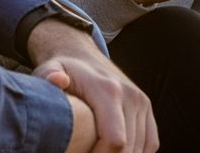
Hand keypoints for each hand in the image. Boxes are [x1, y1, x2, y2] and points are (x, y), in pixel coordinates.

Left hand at [29, 19, 157, 152]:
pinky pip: (150, 143)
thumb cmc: (63, 71)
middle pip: (128, 149)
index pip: (115, 141)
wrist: (82, 57)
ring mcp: (142, 102)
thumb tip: (57, 80)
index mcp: (109, 91)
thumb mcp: (50, 69)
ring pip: (139, 149)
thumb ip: (49, 75)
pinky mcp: (147, 109)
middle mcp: (131, 96)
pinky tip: (115, 152)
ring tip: (95, 151)